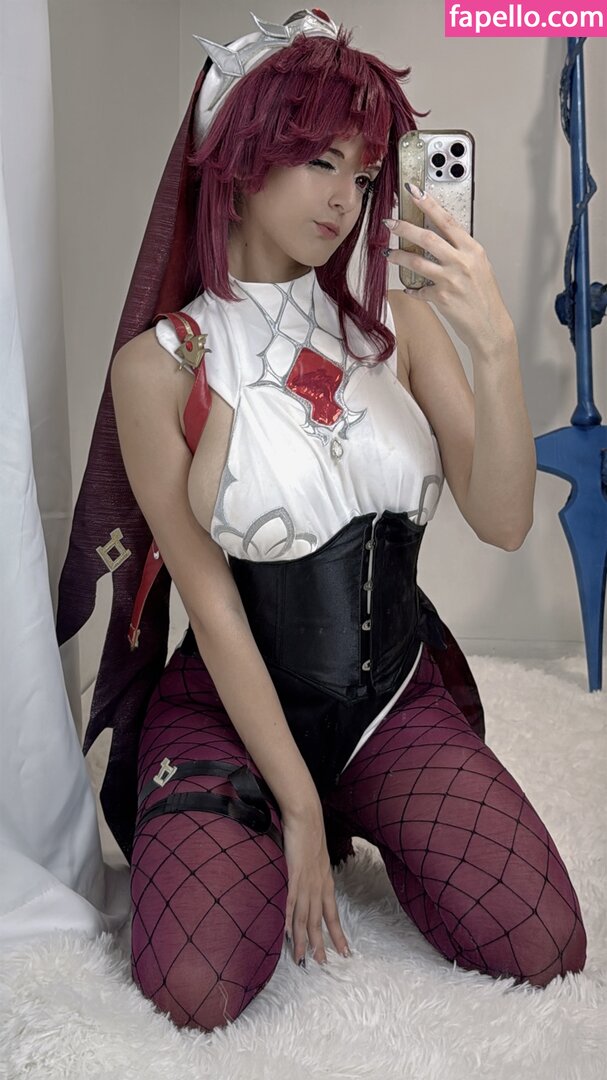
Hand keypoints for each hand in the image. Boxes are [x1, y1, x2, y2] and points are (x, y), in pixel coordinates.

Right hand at [282, 805, 350, 965]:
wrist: (306, 816)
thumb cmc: (310, 834)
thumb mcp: (316, 858)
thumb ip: (312, 873)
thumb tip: (307, 884)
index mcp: (326, 882)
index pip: (333, 915)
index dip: (337, 934)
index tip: (343, 952)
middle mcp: (318, 886)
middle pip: (318, 921)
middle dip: (320, 944)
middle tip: (321, 964)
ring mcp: (306, 881)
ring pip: (305, 917)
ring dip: (303, 940)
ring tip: (302, 959)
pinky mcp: (294, 874)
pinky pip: (291, 901)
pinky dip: (289, 919)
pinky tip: (288, 933)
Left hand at [383, 183, 514, 352]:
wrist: (490, 326)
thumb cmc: (485, 298)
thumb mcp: (480, 267)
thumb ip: (461, 252)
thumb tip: (441, 241)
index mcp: (473, 250)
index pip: (447, 221)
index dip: (429, 205)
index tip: (414, 193)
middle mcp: (462, 262)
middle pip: (427, 237)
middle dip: (405, 227)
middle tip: (389, 223)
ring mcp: (451, 279)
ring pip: (417, 262)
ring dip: (399, 256)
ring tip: (389, 254)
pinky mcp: (442, 297)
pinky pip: (419, 289)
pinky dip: (413, 289)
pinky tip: (410, 289)